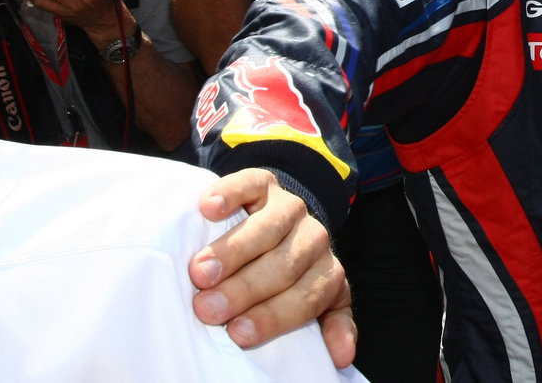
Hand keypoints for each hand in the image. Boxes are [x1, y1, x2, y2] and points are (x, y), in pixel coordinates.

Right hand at [190, 169, 354, 366]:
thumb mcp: (311, 304)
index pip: (306, 299)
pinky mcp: (264, 183)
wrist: (282, 224)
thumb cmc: (288, 280)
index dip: (272, 316)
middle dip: (245, 289)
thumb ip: (328, 327)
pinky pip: (250, 183)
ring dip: (233, 251)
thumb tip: (341, 358)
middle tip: (207, 308)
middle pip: (284, 266)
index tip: (237, 334)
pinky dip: (229, 194)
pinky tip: (208, 208)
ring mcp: (289, 208)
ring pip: (268, 227)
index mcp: (327, 275)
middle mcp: (313, 240)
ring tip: (200, 272)